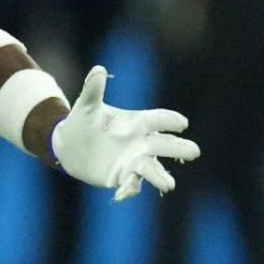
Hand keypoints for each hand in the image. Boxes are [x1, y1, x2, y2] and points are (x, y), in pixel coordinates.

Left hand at [51, 66, 199, 201]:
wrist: (69, 146)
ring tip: (169, 185)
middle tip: (193, 152)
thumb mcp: (86, 106)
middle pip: (164, 145)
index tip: (181, 123)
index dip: (170, 120)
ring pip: (153, 169)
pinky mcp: (123, 177)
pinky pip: (131, 185)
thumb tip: (98, 69)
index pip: (158, 119)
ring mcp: (134, 161)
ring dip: (161, 177)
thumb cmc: (82, 121)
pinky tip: (120, 194)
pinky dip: (129, 190)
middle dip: (179, 148)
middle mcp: (141, 143)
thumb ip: (93, 90)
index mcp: (137, 122)